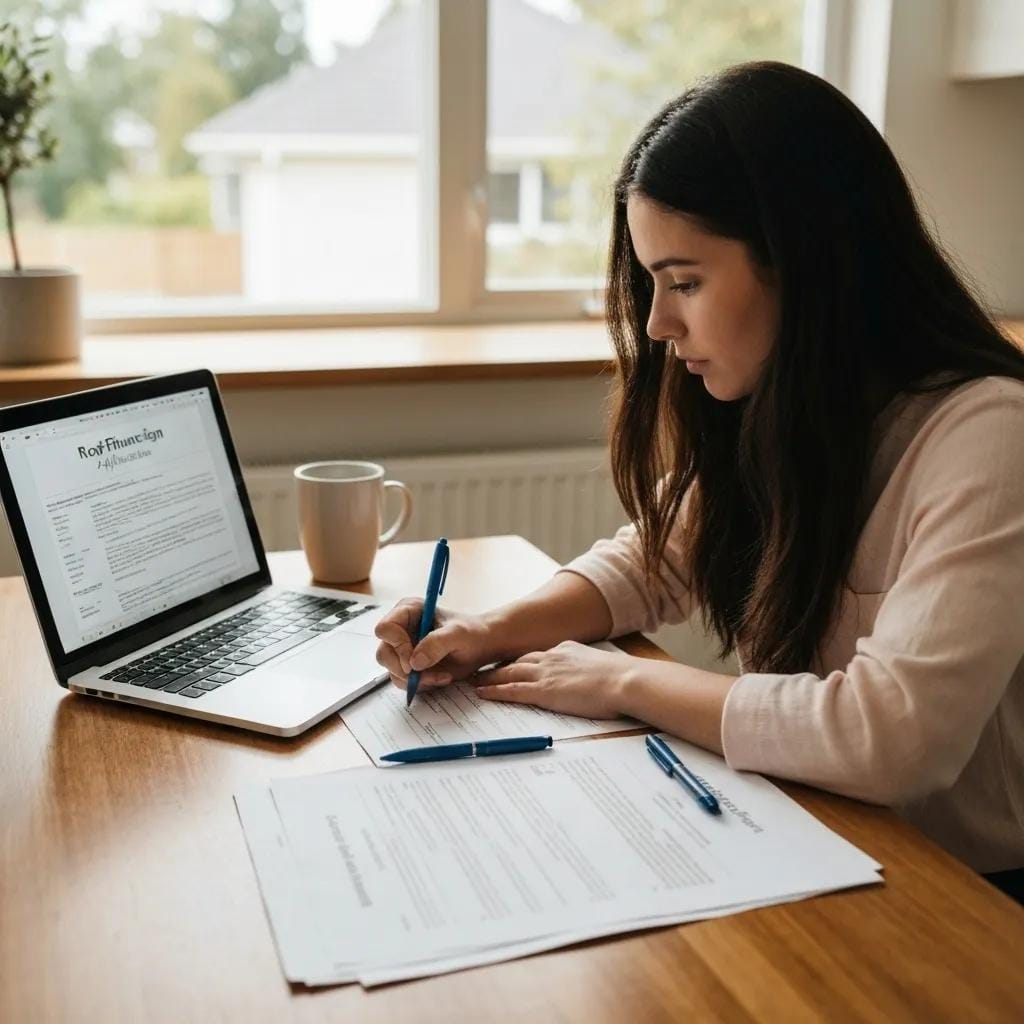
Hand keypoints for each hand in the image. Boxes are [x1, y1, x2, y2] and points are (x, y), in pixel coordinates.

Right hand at [374, 597, 498, 692]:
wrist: (481, 647)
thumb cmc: (472, 633)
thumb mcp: (458, 634)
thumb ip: (436, 643)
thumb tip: (414, 662)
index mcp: (408, 610)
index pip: (385, 629)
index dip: (397, 646)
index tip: (413, 660)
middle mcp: (401, 628)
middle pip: (384, 653)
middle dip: (404, 669)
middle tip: (425, 673)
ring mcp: (403, 648)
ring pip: (392, 670)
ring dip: (416, 680)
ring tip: (441, 676)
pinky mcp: (409, 665)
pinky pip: (403, 681)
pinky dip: (421, 685)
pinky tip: (440, 678)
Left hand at [472, 641, 632, 718]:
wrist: (625, 680)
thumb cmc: (621, 678)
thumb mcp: (601, 668)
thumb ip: (588, 670)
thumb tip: (589, 679)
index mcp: (566, 650)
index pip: (537, 656)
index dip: (520, 661)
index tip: (508, 665)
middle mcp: (552, 657)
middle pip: (518, 661)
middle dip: (498, 666)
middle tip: (481, 670)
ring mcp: (546, 673)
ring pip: (509, 673)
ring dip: (490, 677)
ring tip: (474, 681)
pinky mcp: (544, 691)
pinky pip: (512, 690)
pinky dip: (495, 691)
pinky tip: (482, 693)